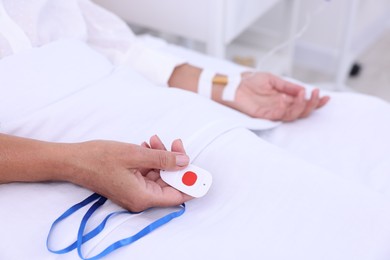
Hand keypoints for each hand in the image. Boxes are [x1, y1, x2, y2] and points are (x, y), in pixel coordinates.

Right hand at [68, 136, 191, 211]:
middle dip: (174, 163)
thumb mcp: (136, 155)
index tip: (201, 171)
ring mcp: (134, 190)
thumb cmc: (99, 159)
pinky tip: (147, 145)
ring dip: (160, 157)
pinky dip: (150, 159)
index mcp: (143, 197)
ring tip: (154, 140)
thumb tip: (185, 161)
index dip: (191, 183)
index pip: (177, 196)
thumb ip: (163, 159)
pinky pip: (147, 172)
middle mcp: (140, 198)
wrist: (72, 160)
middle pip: (168, 183)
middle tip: (176, 143)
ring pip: (158, 174)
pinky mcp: (129, 182)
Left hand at [225, 72, 329, 121]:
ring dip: (303, 106)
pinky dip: (288, 107)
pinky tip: (292, 98)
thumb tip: (303, 89)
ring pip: (294, 115)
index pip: (303, 102)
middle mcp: (281, 106)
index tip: (325, 97)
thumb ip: (287, 86)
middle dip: (312, 104)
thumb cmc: (251, 82)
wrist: (236, 85)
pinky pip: (281, 115)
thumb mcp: (273, 80)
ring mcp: (274, 111)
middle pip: (302, 111)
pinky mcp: (266, 115)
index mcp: (284, 98)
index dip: (315, 101)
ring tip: (305, 94)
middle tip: (317, 94)